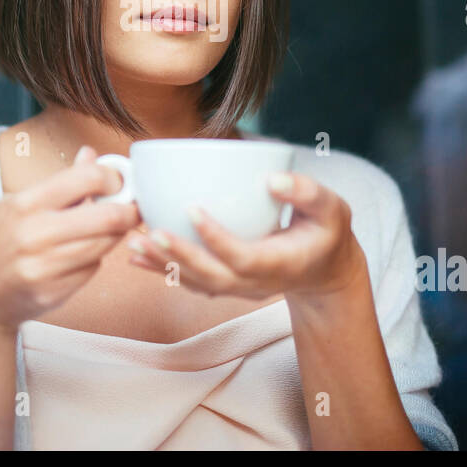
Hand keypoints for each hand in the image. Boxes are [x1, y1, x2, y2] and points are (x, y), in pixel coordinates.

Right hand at [0, 145, 139, 335]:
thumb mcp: (17, 204)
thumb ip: (60, 183)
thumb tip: (91, 155)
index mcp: (26, 204)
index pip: (87, 179)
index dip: (112, 178)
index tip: (116, 182)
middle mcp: (35, 235)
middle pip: (107, 217)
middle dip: (129, 211)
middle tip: (132, 208)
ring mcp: (44, 268)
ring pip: (105, 246)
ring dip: (113, 236)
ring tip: (106, 229)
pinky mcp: (53, 294)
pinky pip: (92, 270)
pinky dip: (94, 259)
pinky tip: (81, 255)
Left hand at [127, 171, 364, 300]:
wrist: (325, 270)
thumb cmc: (327, 233)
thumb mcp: (332, 209)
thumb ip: (307, 193)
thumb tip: (272, 179)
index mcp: (281, 263)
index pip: (243, 256)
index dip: (216, 237)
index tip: (192, 209)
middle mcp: (257, 282)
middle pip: (212, 276)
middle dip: (179, 257)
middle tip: (151, 232)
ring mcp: (240, 287)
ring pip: (197, 282)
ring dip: (163, 266)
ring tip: (134, 245)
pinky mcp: (228, 284)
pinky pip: (192, 281)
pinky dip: (164, 270)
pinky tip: (138, 256)